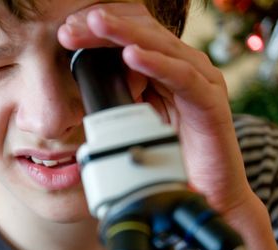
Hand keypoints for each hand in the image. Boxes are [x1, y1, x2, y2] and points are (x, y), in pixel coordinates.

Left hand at [57, 3, 252, 215]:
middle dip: (104, 28)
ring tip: (94, 25)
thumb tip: (86, 83)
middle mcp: (185, 69)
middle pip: (142, 35)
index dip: (99, 33)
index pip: (131, 38)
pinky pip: (182, 76)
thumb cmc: (173, 159)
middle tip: (71, 27)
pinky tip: (131, 55)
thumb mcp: (137, 122)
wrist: (206, 195)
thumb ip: (121, 99)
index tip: (67, 33)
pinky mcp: (211, 102)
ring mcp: (201, 82)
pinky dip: (156, 63)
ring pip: (160, 47)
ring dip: (124, 35)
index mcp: (166, 72)